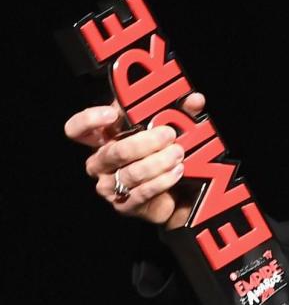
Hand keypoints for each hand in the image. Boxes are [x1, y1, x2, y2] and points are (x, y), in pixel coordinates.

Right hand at [64, 93, 206, 228]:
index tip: (113, 114)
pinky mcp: (124, 204)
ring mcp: (109, 185)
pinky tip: (177, 171)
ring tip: (178, 154)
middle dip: (146, 142)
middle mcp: (102, 162)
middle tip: (169, 134)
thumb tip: (194, 99)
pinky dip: (162, 180)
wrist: (177, 191)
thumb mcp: (173, 126)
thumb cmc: (166, 151)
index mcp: (105, 138)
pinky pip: (141, 192)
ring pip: (131, 173)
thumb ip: (182, 110)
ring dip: (159, 162)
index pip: (78, 129)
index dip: (89, 120)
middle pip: (114, 151)